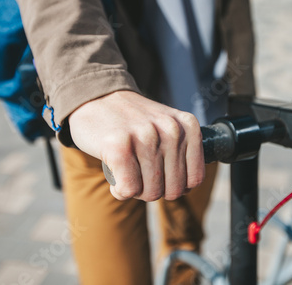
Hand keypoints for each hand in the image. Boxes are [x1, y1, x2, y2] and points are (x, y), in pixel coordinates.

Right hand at [68, 91, 204, 200]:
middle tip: (140, 173)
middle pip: (173, 190)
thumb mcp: (169, 126)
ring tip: (127, 170)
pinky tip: (115, 175)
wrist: (97, 98)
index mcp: (188, 126)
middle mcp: (171, 130)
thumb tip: (188, 188)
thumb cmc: (134, 122)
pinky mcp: (119, 147)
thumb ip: (184, 151)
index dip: (176, 185)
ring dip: (136, 190)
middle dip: (155, 190)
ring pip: (151, 193)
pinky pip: (128, 190)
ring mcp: (146, 137)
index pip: (194, 179)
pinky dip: (120, 191)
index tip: (160, 174)